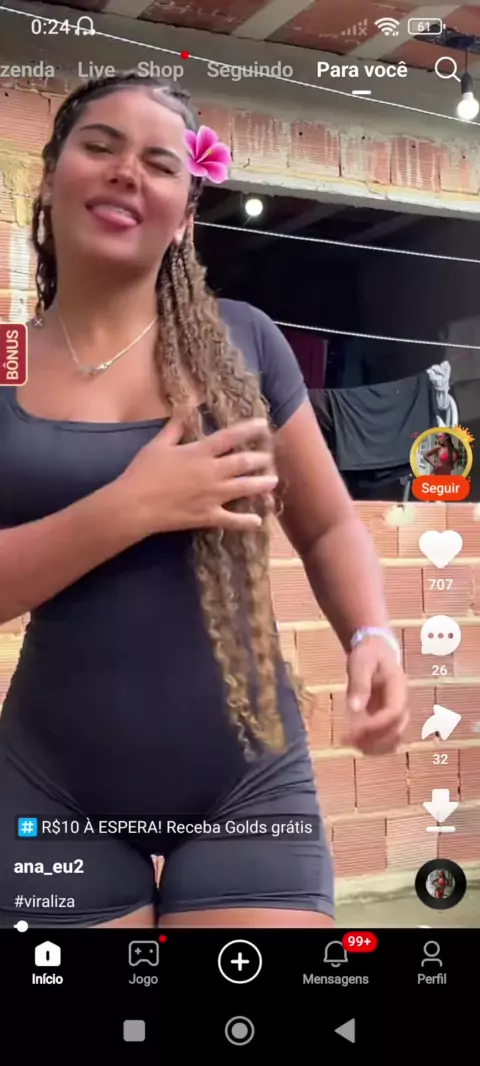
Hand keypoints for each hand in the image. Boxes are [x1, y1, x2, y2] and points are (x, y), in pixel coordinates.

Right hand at [119, 416, 277, 535]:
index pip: (230, 437)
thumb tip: (185, 406)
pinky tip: (258, 521)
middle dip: (260, 459)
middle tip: (270, 457)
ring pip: (244, 488)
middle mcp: (211, 472)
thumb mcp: (157, 444)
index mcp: (200, 452)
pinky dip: (246, 522)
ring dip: (261, 484)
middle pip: (243, 463)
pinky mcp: (208, 516)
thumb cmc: (143, 472)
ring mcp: (212, 496)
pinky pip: (232, 520)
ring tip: (273, 481)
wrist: (135, 505)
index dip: (249, 429)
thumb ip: (174, 426)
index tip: (264, 424)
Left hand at [342, 637, 408, 754]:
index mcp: (398, 687)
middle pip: (397, 729)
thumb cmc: (368, 654)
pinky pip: (387, 738)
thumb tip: (353, 709)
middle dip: (373, 738)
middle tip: (348, 739)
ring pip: (394, 738)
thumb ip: (359, 684)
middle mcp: (402, 703)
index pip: (394, 712)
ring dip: (374, 746)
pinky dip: (373, 745)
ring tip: (349, 743)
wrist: (377, 650)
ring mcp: (396, 712)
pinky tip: (355, 743)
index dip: (376, 725)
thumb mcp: (360, 663)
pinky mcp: (388, 718)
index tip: (354, 729)